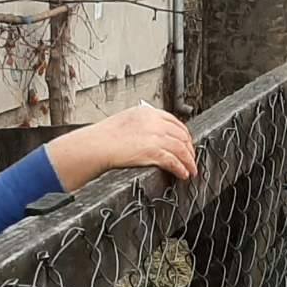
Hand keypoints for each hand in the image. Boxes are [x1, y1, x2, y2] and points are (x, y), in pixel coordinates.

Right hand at [47, 104, 197, 189]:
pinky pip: (174, 161)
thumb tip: (156, 136)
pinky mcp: (153, 151)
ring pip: (181, 149)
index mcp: (147, 112)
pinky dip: (181, 168)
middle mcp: (154, 122)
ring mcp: (155, 136)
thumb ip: (144, 125)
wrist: (95, 145)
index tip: (187, 144)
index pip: (175, 122)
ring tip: (191, 170)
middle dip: (189, 149)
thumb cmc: (104, 137)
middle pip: (181, 135)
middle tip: (191, 159)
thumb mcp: (126, 121)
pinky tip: (183, 174)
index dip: (184, 135)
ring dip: (189, 161)